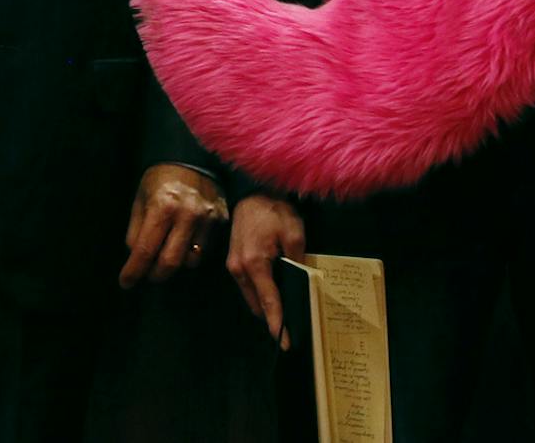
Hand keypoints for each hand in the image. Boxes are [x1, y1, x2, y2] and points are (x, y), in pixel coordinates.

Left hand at [118, 163, 227, 287]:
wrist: (192, 157)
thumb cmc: (160, 178)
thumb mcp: (140, 198)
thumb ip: (136, 230)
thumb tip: (135, 258)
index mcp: (162, 207)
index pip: (145, 250)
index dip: (134, 271)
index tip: (126, 282)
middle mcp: (186, 215)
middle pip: (170, 262)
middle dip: (155, 275)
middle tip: (147, 274)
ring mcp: (207, 219)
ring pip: (190, 261)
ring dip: (175, 265)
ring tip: (166, 256)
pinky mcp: (221, 220)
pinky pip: (205, 250)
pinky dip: (191, 253)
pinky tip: (183, 244)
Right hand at [226, 194, 305, 348]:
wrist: (251, 192)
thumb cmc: (274, 210)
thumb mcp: (294, 233)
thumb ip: (298, 261)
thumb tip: (302, 282)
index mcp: (255, 264)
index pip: (269, 303)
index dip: (278, 324)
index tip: (286, 343)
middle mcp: (239, 269)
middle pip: (257, 304)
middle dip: (272, 317)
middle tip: (292, 325)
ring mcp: (233, 265)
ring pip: (251, 296)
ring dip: (265, 305)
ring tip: (285, 310)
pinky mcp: (232, 260)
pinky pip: (247, 285)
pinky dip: (260, 293)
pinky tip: (273, 291)